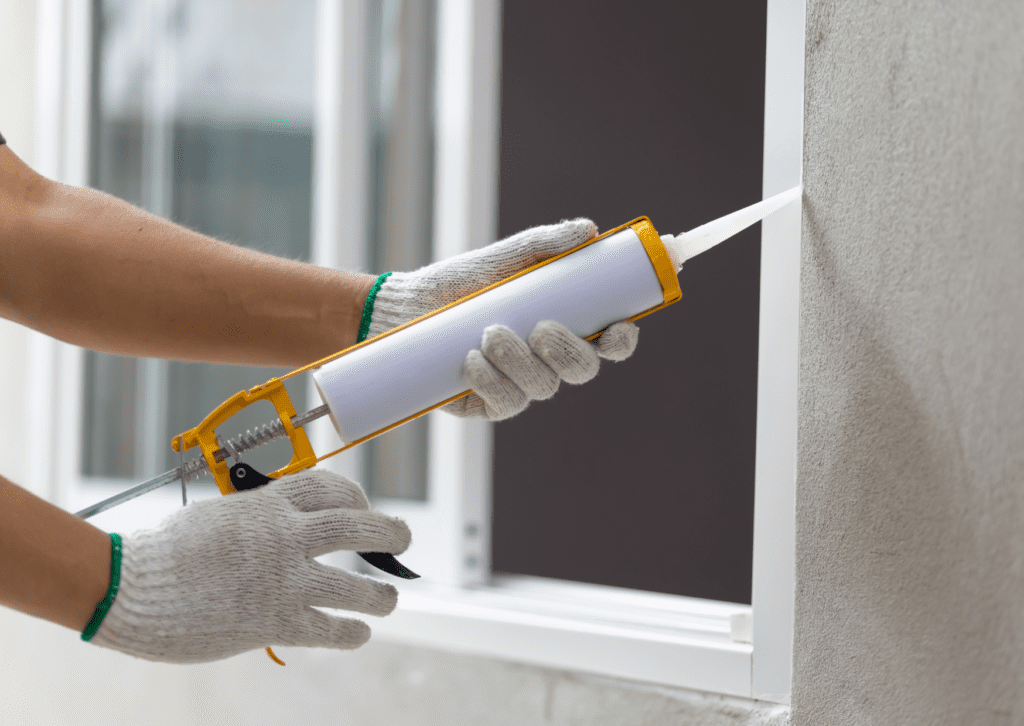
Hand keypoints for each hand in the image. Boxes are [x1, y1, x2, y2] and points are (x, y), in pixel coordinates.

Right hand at [88, 470, 409, 663]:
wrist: (132, 587)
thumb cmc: (164, 551)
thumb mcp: (217, 516)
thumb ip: (255, 520)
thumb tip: (278, 527)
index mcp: (268, 504)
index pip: (329, 487)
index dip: (355, 495)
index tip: (363, 506)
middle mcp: (286, 537)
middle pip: (356, 526)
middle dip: (388, 532)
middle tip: (403, 539)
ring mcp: (284, 580)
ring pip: (354, 585)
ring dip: (379, 594)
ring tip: (389, 598)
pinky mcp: (275, 621)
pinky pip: (328, 628)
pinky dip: (349, 632)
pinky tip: (358, 633)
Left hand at [366, 219, 639, 419]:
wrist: (408, 307)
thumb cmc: (460, 282)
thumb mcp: (502, 257)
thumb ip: (544, 244)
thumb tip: (587, 230)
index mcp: (563, 325)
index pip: (607, 341)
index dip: (622, 340)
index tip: (619, 327)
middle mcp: (547, 360)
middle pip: (582, 370)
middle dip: (568, 353)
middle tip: (541, 329)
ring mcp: (521, 384)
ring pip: (543, 387)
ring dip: (520, 361)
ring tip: (489, 332)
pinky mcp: (490, 403)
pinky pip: (506, 403)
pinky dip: (491, 381)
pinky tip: (472, 360)